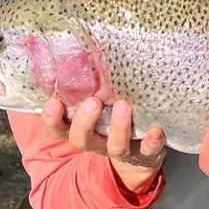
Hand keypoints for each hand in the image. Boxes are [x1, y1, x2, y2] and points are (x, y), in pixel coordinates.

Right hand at [42, 96, 165, 191]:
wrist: (140, 157)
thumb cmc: (112, 120)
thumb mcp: (99, 106)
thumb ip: (89, 88)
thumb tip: (84, 52)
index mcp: (82, 130)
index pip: (58, 129)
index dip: (52, 119)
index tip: (54, 102)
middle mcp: (98, 142)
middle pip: (81, 140)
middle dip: (84, 122)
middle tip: (93, 102)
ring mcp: (121, 149)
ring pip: (115, 146)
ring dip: (118, 127)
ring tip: (122, 106)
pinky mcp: (145, 152)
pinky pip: (148, 150)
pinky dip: (151, 141)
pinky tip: (155, 130)